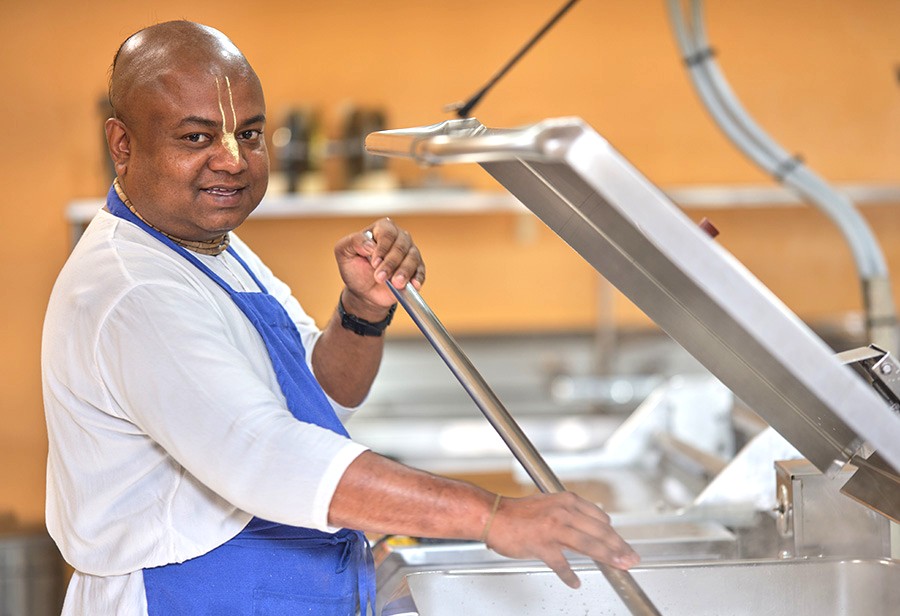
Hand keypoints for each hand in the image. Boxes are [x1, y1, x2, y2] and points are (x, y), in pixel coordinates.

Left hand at [334, 218, 424, 317]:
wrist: (364, 292)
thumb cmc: (355, 269)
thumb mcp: (344, 252)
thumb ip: (353, 242)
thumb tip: (370, 244)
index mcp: (381, 229)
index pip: (387, 232)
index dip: (382, 247)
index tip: (374, 263)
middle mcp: (398, 238)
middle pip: (401, 245)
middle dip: (390, 263)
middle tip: (379, 277)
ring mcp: (410, 253)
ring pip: (412, 258)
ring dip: (403, 271)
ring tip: (395, 283)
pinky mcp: (417, 268)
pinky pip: (420, 271)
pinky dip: (417, 278)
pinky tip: (413, 285)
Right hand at [484, 492, 639, 588]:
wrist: (493, 515)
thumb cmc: (519, 513)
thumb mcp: (550, 504)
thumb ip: (571, 514)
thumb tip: (592, 527)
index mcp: (567, 501)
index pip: (600, 519)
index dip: (614, 535)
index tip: (623, 546)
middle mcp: (563, 512)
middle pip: (599, 532)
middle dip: (619, 547)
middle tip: (631, 559)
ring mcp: (553, 528)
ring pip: (588, 545)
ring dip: (607, 557)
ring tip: (619, 567)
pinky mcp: (541, 545)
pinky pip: (561, 563)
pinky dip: (569, 575)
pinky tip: (575, 582)